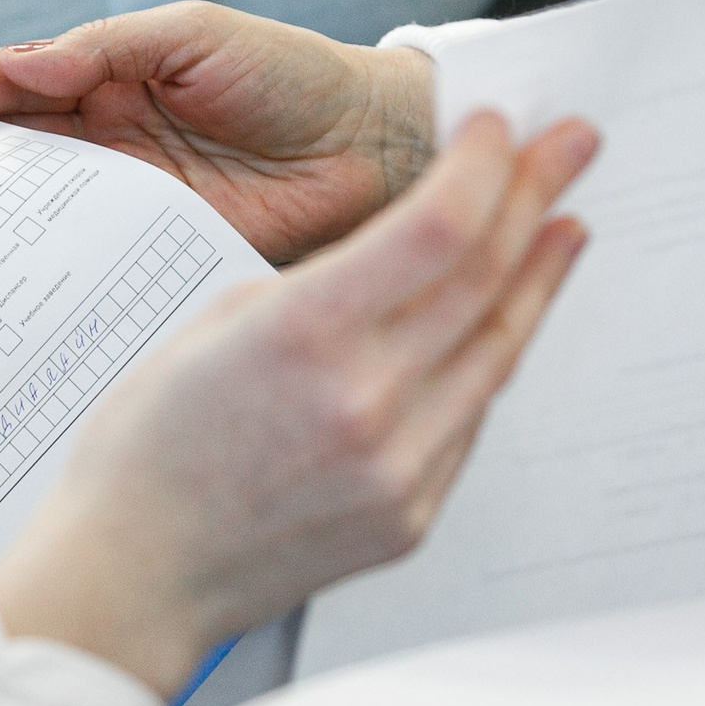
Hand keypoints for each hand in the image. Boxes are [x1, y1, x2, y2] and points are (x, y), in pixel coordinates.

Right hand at [0, 4, 434, 262]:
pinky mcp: (158, 257)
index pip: (16, 84)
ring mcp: (130, 204)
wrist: (381, 149)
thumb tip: (23, 67)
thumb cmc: (295, 75)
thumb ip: (106, 48)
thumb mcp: (193, 37)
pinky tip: (7, 285)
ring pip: (39, 212)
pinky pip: (91, 265)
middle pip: (11, 154)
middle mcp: (109, 145)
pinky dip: (49, 274)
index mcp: (109, 81)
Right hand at [0, 113, 594, 694]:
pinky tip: (496, 325)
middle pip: (484, 277)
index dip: (486, 166)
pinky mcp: (410, 515)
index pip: (438, 227)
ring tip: (563, 228)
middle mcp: (365, 402)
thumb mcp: (214, 328)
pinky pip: (467, 418)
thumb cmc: (146, 455)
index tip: (503, 128)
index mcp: (303, 337)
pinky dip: (487, 358)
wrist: (132, 577)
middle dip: (534, 198)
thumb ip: (319, 286)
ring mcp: (397, 467)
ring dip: (536, 279)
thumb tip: (401, 251)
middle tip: (572, 148)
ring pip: (496, 351)